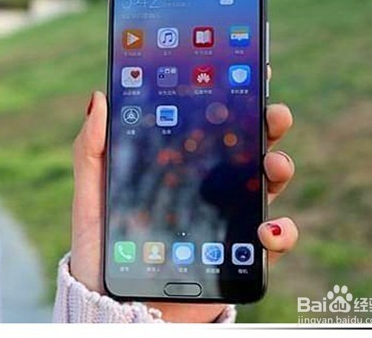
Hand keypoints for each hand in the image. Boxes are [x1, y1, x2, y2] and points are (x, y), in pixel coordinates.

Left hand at [70, 87, 297, 322]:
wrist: (115, 302)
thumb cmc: (104, 246)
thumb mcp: (92, 195)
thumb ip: (91, 150)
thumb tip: (99, 97)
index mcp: (182, 166)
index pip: (212, 125)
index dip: (233, 98)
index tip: (246, 69)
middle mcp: (212, 187)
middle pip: (249, 147)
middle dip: (267, 125)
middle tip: (274, 113)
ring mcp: (229, 219)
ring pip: (268, 186)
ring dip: (280, 169)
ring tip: (273, 165)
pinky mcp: (239, 256)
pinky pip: (270, 243)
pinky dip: (280, 233)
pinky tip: (267, 229)